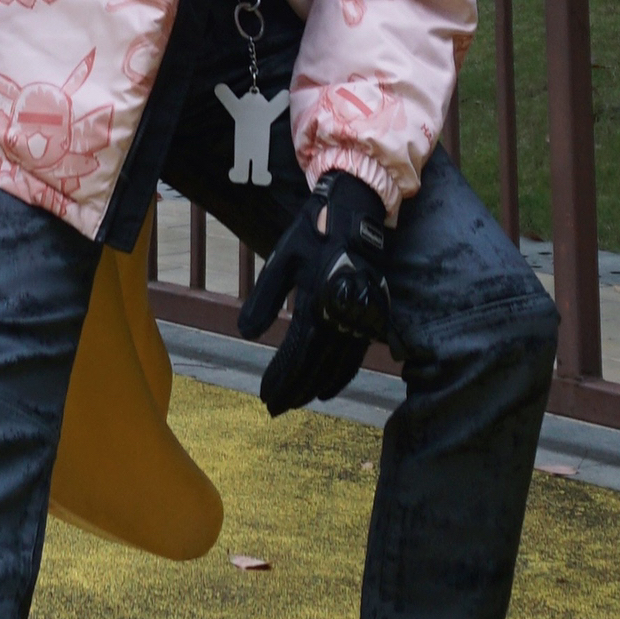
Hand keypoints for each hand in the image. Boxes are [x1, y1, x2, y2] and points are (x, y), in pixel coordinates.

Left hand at [237, 170, 390, 416]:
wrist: (358, 210)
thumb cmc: (315, 232)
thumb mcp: (282, 259)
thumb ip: (264, 299)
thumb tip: (246, 334)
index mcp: (317, 302)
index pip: (296, 354)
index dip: (281, 379)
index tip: (265, 397)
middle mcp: (342, 316)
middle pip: (317, 367)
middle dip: (295, 390)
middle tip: (276, 408)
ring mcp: (361, 317)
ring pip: (338, 365)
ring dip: (317, 387)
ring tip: (299, 402)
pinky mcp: (373, 314)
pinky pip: (357, 354)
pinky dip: (343, 375)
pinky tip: (330, 387)